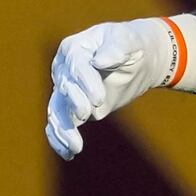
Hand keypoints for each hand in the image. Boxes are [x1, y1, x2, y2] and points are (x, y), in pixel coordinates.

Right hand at [45, 14, 195, 158]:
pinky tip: (68, 154)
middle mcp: (64, 69)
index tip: (99, 98)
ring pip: (57, 110)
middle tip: (89, 113)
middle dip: (75, 102)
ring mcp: (66, 90)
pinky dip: (60, 139)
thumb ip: (116, 48)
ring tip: (75, 147)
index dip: (85, 82)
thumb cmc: (132, 45)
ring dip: (63, 128)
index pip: (76, 66)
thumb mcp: (129, 40)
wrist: (137, 60)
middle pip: (64, 88)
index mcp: (74, 48)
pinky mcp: (73, 109)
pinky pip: (60, 124)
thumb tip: (100, 61)